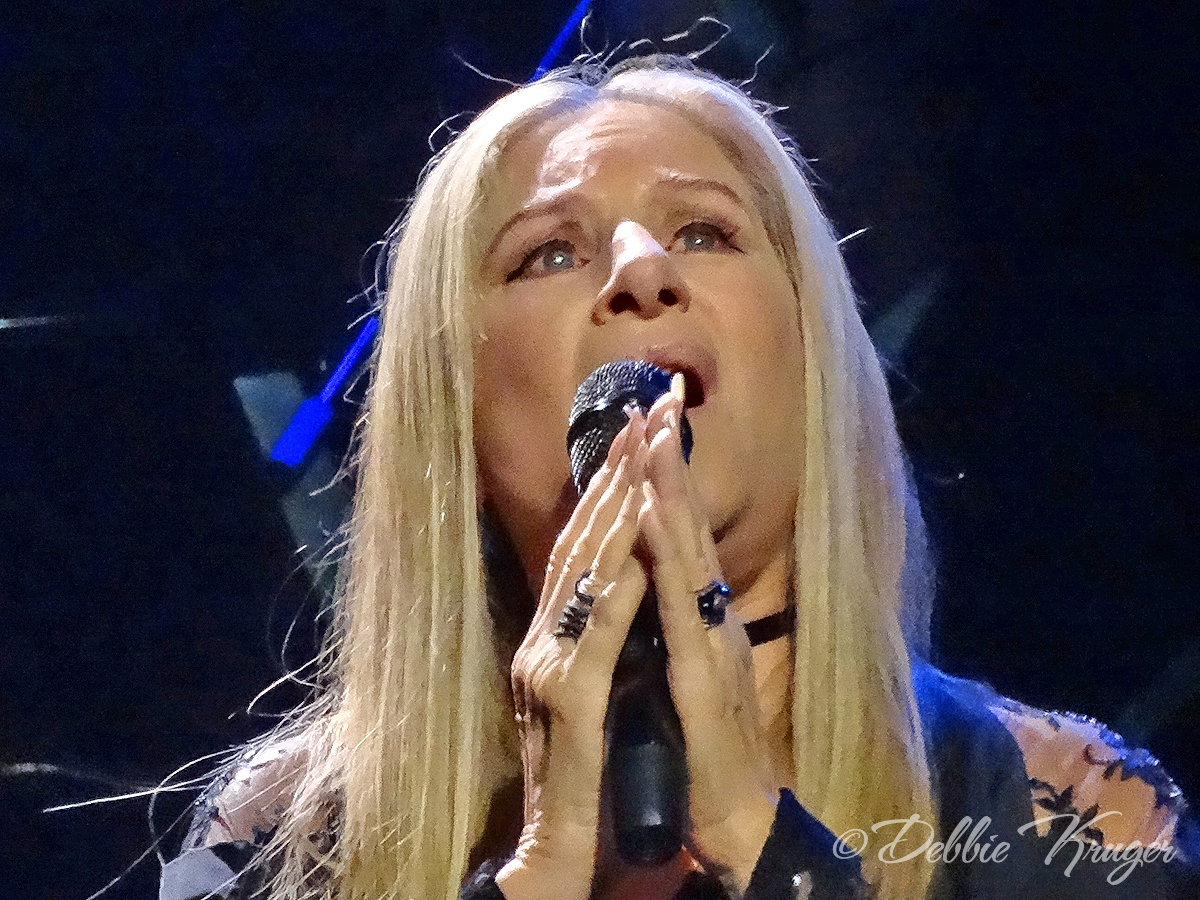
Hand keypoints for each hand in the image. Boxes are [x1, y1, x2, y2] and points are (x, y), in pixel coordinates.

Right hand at [497, 415, 648, 899]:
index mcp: (557, 635)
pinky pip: (598, 631)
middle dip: (618, 471)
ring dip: (620, 505)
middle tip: (647, 408)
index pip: (585, 546)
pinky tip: (637, 543)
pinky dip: (617, 582)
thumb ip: (600, 638)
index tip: (638, 430)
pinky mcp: (568, 700)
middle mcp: (545, 638)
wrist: (556, 847)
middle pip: (584, 540)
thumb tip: (624, 584)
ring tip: (645, 447)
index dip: (611, 485)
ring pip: (588, 570)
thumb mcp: (594, 690)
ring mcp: (551, 665)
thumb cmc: (585, 774)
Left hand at [637, 391, 780, 894]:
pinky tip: (651, 515)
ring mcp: (710, 638)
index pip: (677, 534)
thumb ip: (673, 625)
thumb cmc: (703, 750)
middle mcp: (709, 615)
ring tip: (657, 430)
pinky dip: (666, 554)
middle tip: (660, 396)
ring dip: (670, 487)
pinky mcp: (703, 671)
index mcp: (698, 616)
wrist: (735, 815)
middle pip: (686, 525)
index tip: (651, 422)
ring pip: (686, 549)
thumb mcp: (682, 672)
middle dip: (670, 459)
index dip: (665, 479)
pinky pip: (678, 602)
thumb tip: (650, 580)